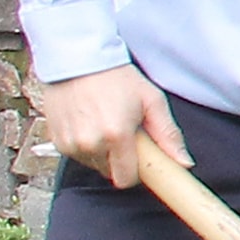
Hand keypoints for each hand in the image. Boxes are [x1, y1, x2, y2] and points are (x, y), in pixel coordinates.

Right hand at [41, 66, 184, 189]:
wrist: (79, 60)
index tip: (142, 159)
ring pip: (93, 164)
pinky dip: (85, 145)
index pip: (126, 179)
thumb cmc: (118, 78)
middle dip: (121, 159)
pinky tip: (90, 123)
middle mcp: (90, 144)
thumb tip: (184, 163)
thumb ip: (168, 135)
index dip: (137, 172)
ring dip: (102, 152)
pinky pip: (77, 155)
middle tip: (125, 133)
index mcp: (116, 136)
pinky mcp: (56, 140)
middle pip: (110, 172)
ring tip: (106, 123)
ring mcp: (69, 143)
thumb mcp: (152, 101)